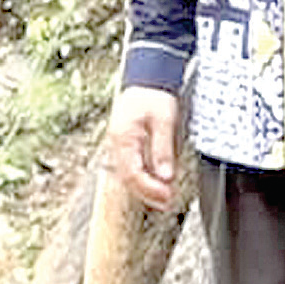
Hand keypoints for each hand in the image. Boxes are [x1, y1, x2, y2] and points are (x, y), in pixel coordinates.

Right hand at [101, 85, 181, 210]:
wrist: (146, 80)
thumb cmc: (154, 96)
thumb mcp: (164, 120)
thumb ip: (163, 149)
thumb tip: (166, 177)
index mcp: (124, 138)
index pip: (133, 173)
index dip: (150, 189)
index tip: (167, 196)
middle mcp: (117, 144)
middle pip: (128, 179)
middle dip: (147, 194)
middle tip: (167, 203)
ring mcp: (119, 145)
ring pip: (128, 175)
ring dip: (145, 189)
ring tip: (164, 199)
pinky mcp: (125, 145)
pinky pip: (130, 168)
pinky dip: (142, 179)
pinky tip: (156, 184)